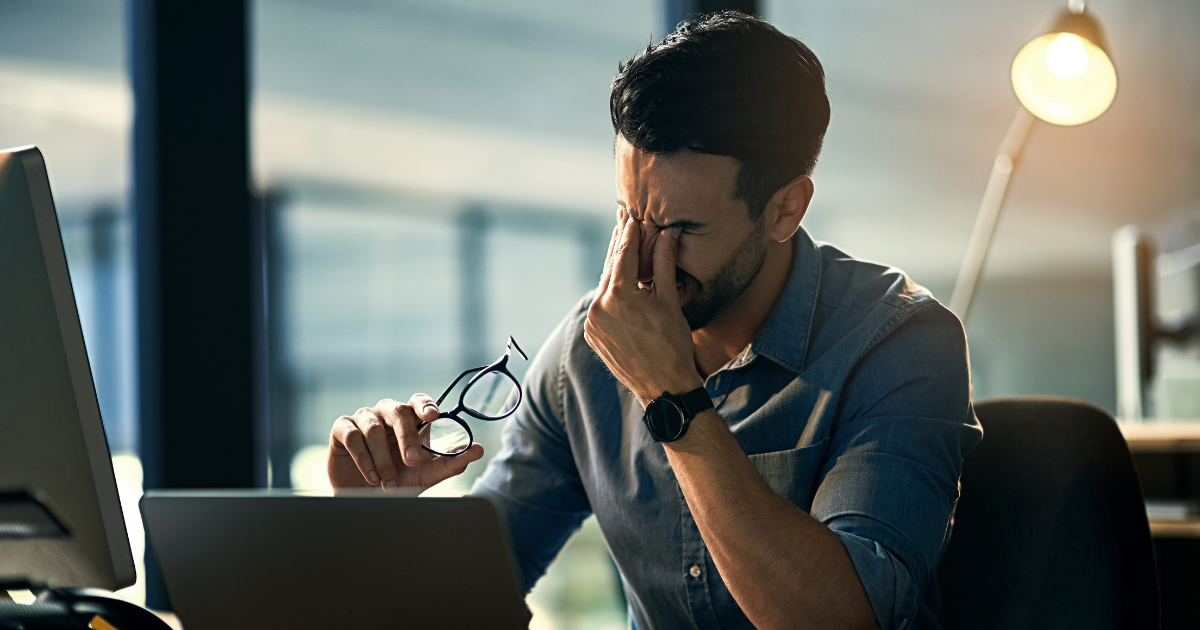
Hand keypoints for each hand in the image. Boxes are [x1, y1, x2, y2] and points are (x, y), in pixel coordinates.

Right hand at [327, 394, 483, 490]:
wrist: (365, 500)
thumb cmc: (398, 481)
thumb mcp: (427, 475)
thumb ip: (451, 462)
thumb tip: (479, 450)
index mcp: (410, 420)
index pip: (418, 401)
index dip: (425, 404)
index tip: (432, 415)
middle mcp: (387, 413)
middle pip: (398, 411)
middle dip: (407, 438)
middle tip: (413, 462)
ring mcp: (364, 419)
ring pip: (374, 428)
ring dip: (383, 459)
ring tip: (388, 482)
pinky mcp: (342, 429)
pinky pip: (353, 436)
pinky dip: (364, 459)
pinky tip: (372, 477)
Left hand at [585, 214, 703, 407]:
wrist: (663, 387)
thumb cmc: (673, 344)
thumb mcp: (670, 300)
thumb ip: (663, 263)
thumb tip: (667, 233)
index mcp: (619, 296)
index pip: (624, 254)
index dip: (630, 233)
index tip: (632, 216)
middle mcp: (599, 307)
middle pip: (610, 267)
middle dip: (619, 246)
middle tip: (623, 222)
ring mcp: (593, 323)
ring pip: (604, 286)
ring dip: (615, 268)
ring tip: (623, 248)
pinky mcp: (592, 335)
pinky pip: (601, 305)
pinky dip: (610, 292)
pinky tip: (621, 281)